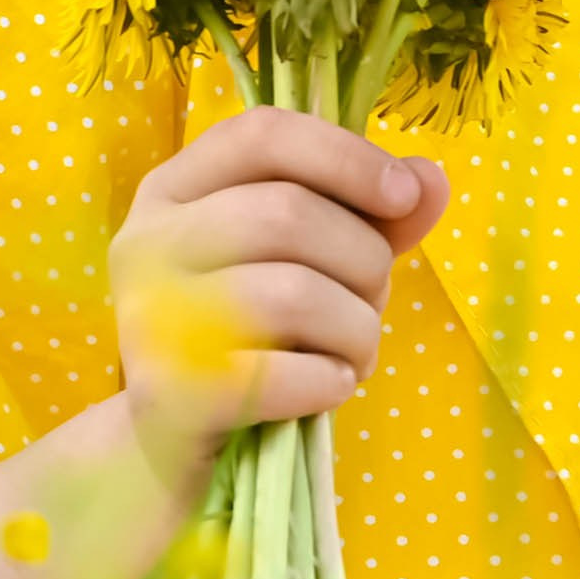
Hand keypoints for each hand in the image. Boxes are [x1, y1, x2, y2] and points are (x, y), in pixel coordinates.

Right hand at [112, 107, 446, 479]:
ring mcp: (149, 319)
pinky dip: (329, 380)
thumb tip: (432, 179)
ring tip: (355, 351)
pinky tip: (330, 384)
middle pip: (286, 213)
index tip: (404, 194)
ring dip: (356, 328)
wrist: (174, 444)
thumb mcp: (308, 261)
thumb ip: (369, 216)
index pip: (262, 134)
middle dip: (363, 259)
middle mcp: (147, 242)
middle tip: (372, 300)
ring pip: (291, 294)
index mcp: (175, 189)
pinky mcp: (168, 394)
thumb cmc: (250, 337)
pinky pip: (280, 373)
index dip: (346, 156)